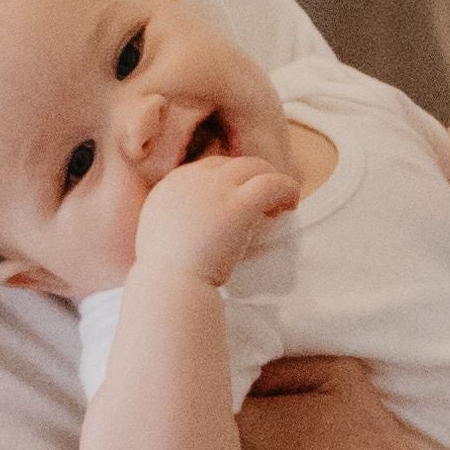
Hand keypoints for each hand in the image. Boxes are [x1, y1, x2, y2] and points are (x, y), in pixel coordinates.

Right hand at [134, 152, 300, 285]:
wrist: (168, 285)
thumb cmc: (164, 273)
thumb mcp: (158, 235)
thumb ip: (175, 221)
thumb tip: (193, 225)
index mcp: (172, 184)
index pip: (210, 168)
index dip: (231, 181)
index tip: (241, 199)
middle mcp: (193, 178)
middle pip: (233, 164)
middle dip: (253, 178)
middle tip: (266, 204)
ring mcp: (216, 189)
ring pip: (255, 166)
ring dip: (272, 181)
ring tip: (283, 205)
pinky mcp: (239, 205)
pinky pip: (273, 184)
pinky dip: (287, 189)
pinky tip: (291, 204)